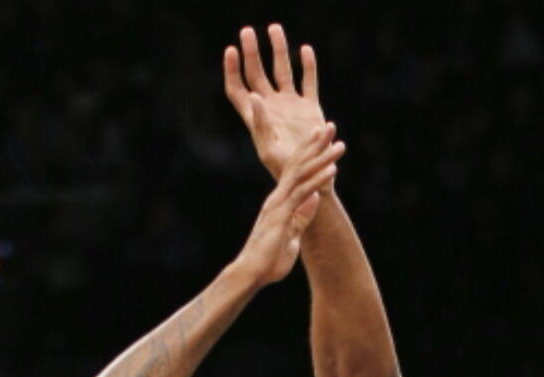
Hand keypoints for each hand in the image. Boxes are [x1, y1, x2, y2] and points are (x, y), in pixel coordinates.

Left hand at [225, 23, 326, 179]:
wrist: (312, 181)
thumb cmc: (286, 173)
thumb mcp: (269, 151)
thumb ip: (261, 124)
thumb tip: (254, 95)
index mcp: (256, 118)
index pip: (238, 88)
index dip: (232, 70)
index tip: (231, 51)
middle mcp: (272, 107)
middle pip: (257, 73)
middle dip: (251, 52)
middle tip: (247, 32)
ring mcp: (291, 105)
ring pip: (282, 70)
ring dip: (278, 50)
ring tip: (274, 28)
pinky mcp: (310, 108)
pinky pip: (308, 81)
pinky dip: (308, 66)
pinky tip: (305, 50)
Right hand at [235, 125, 343, 287]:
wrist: (251, 273)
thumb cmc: (268, 261)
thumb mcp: (291, 238)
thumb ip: (301, 218)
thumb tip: (314, 199)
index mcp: (279, 202)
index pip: (294, 171)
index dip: (308, 153)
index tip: (320, 138)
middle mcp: (278, 197)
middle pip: (298, 164)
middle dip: (315, 144)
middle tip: (329, 126)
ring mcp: (279, 204)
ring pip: (302, 174)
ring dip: (322, 158)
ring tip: (339, 145)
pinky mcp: (282, 215)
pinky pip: (302, 193)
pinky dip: (318, 179)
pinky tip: (332, 169)